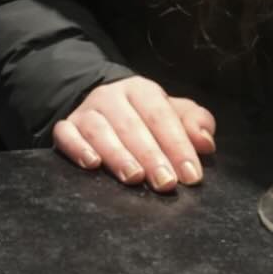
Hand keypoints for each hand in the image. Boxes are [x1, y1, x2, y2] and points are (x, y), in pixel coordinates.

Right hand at [52, 76, 215, 191]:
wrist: (104, 105)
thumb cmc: (146, 116)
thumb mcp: (173, 113)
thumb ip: (195, 123)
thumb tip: (206, 143)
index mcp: (141, 90)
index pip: (161, 115)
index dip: (177, 145)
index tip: (191, 175)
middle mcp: (111, 96)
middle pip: (131, 125)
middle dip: (151, 155)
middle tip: (166, 183)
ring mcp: (86, 111)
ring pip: (99, 130)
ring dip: (117, 154)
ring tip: (134, 178)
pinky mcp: (67, 126)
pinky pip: (66, 134)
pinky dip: (77, 148)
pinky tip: (91, 164)